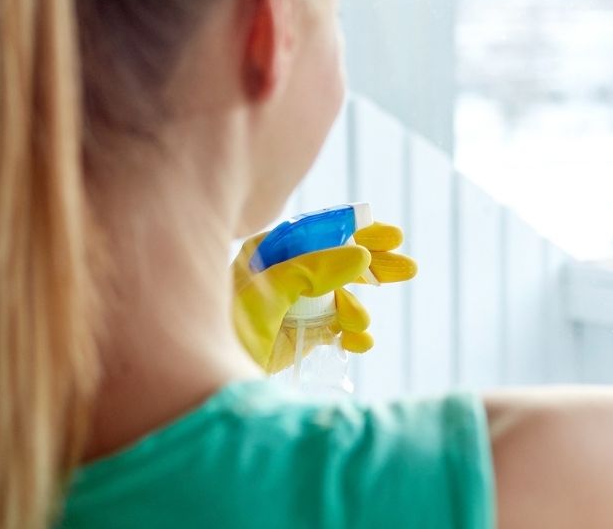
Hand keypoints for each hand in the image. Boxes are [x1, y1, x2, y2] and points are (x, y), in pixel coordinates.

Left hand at [231, 221, 417, 372]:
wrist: (203, 382)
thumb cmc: (223, 329)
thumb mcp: (267, 294)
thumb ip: (312, 271)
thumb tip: (361, 255)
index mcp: (268, 252)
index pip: (321, 231)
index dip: (359, 230)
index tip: (393, 235)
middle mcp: (283, 274)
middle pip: (339, 262)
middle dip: (373, 268)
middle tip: (408, 269)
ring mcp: (293, 306)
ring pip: (340, 298)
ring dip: (357, 309)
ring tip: (360, 323)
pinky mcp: (299, 337)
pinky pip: (334, 328)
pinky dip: (350, 335)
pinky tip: (359, 342)